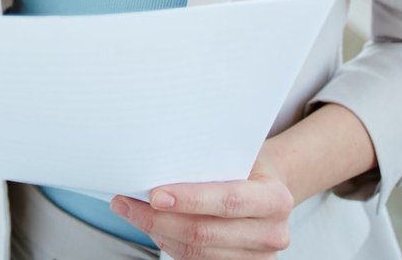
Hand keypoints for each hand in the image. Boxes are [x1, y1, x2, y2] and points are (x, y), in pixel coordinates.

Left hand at [110, 167, 293, 259]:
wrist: (270, 188)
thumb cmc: (248, 166)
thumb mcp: (240, 153)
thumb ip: (211, 157)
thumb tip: (160, 155)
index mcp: (275, 199)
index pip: (228, 201)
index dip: (190, 200)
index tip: (154, 195)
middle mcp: (271, 233)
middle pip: (204, 233)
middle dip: (159, 219)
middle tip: (126, 203)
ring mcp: (258, 258)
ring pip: (195, 252)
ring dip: (157, 232)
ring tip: (130, 211)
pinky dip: (168, 242)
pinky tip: (152, 226)